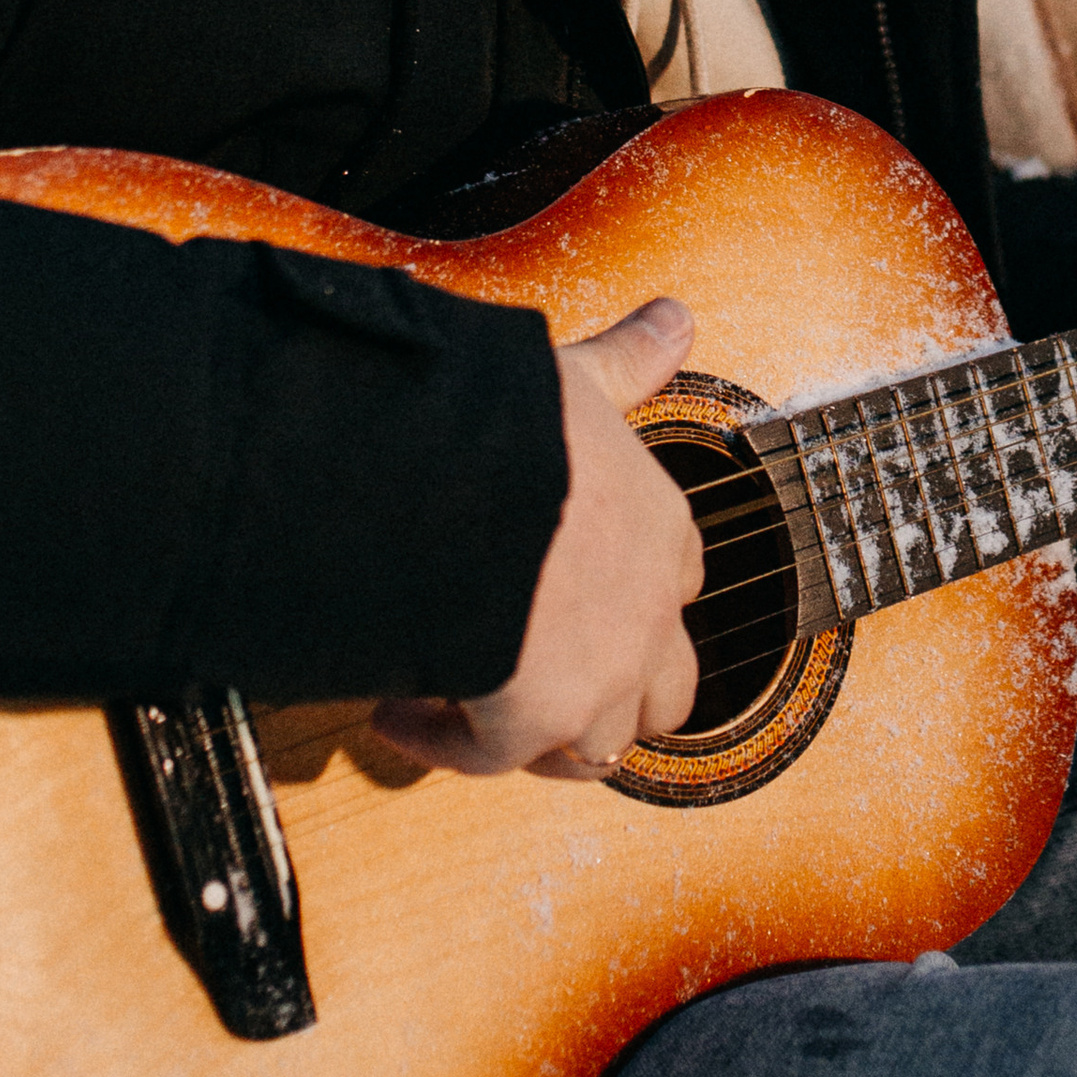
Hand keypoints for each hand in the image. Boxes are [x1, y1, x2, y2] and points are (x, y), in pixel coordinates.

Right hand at [374, 297, 703, 778]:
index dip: (635, 595)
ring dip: (538, 737)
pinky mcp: (534, 720)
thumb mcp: (578, 381)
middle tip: (545, 681)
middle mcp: (647, 611)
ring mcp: (600, 675)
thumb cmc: (515, 423)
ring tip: (472, 708)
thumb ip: (627, 362)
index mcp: (661, 529)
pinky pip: (491, 758)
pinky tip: (397, 711)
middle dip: (613, 695)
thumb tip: (676, 318)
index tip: (579, 592)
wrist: (456, 480)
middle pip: (665, 691)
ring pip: (595, 745)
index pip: (678, 580)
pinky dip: (443, 742)